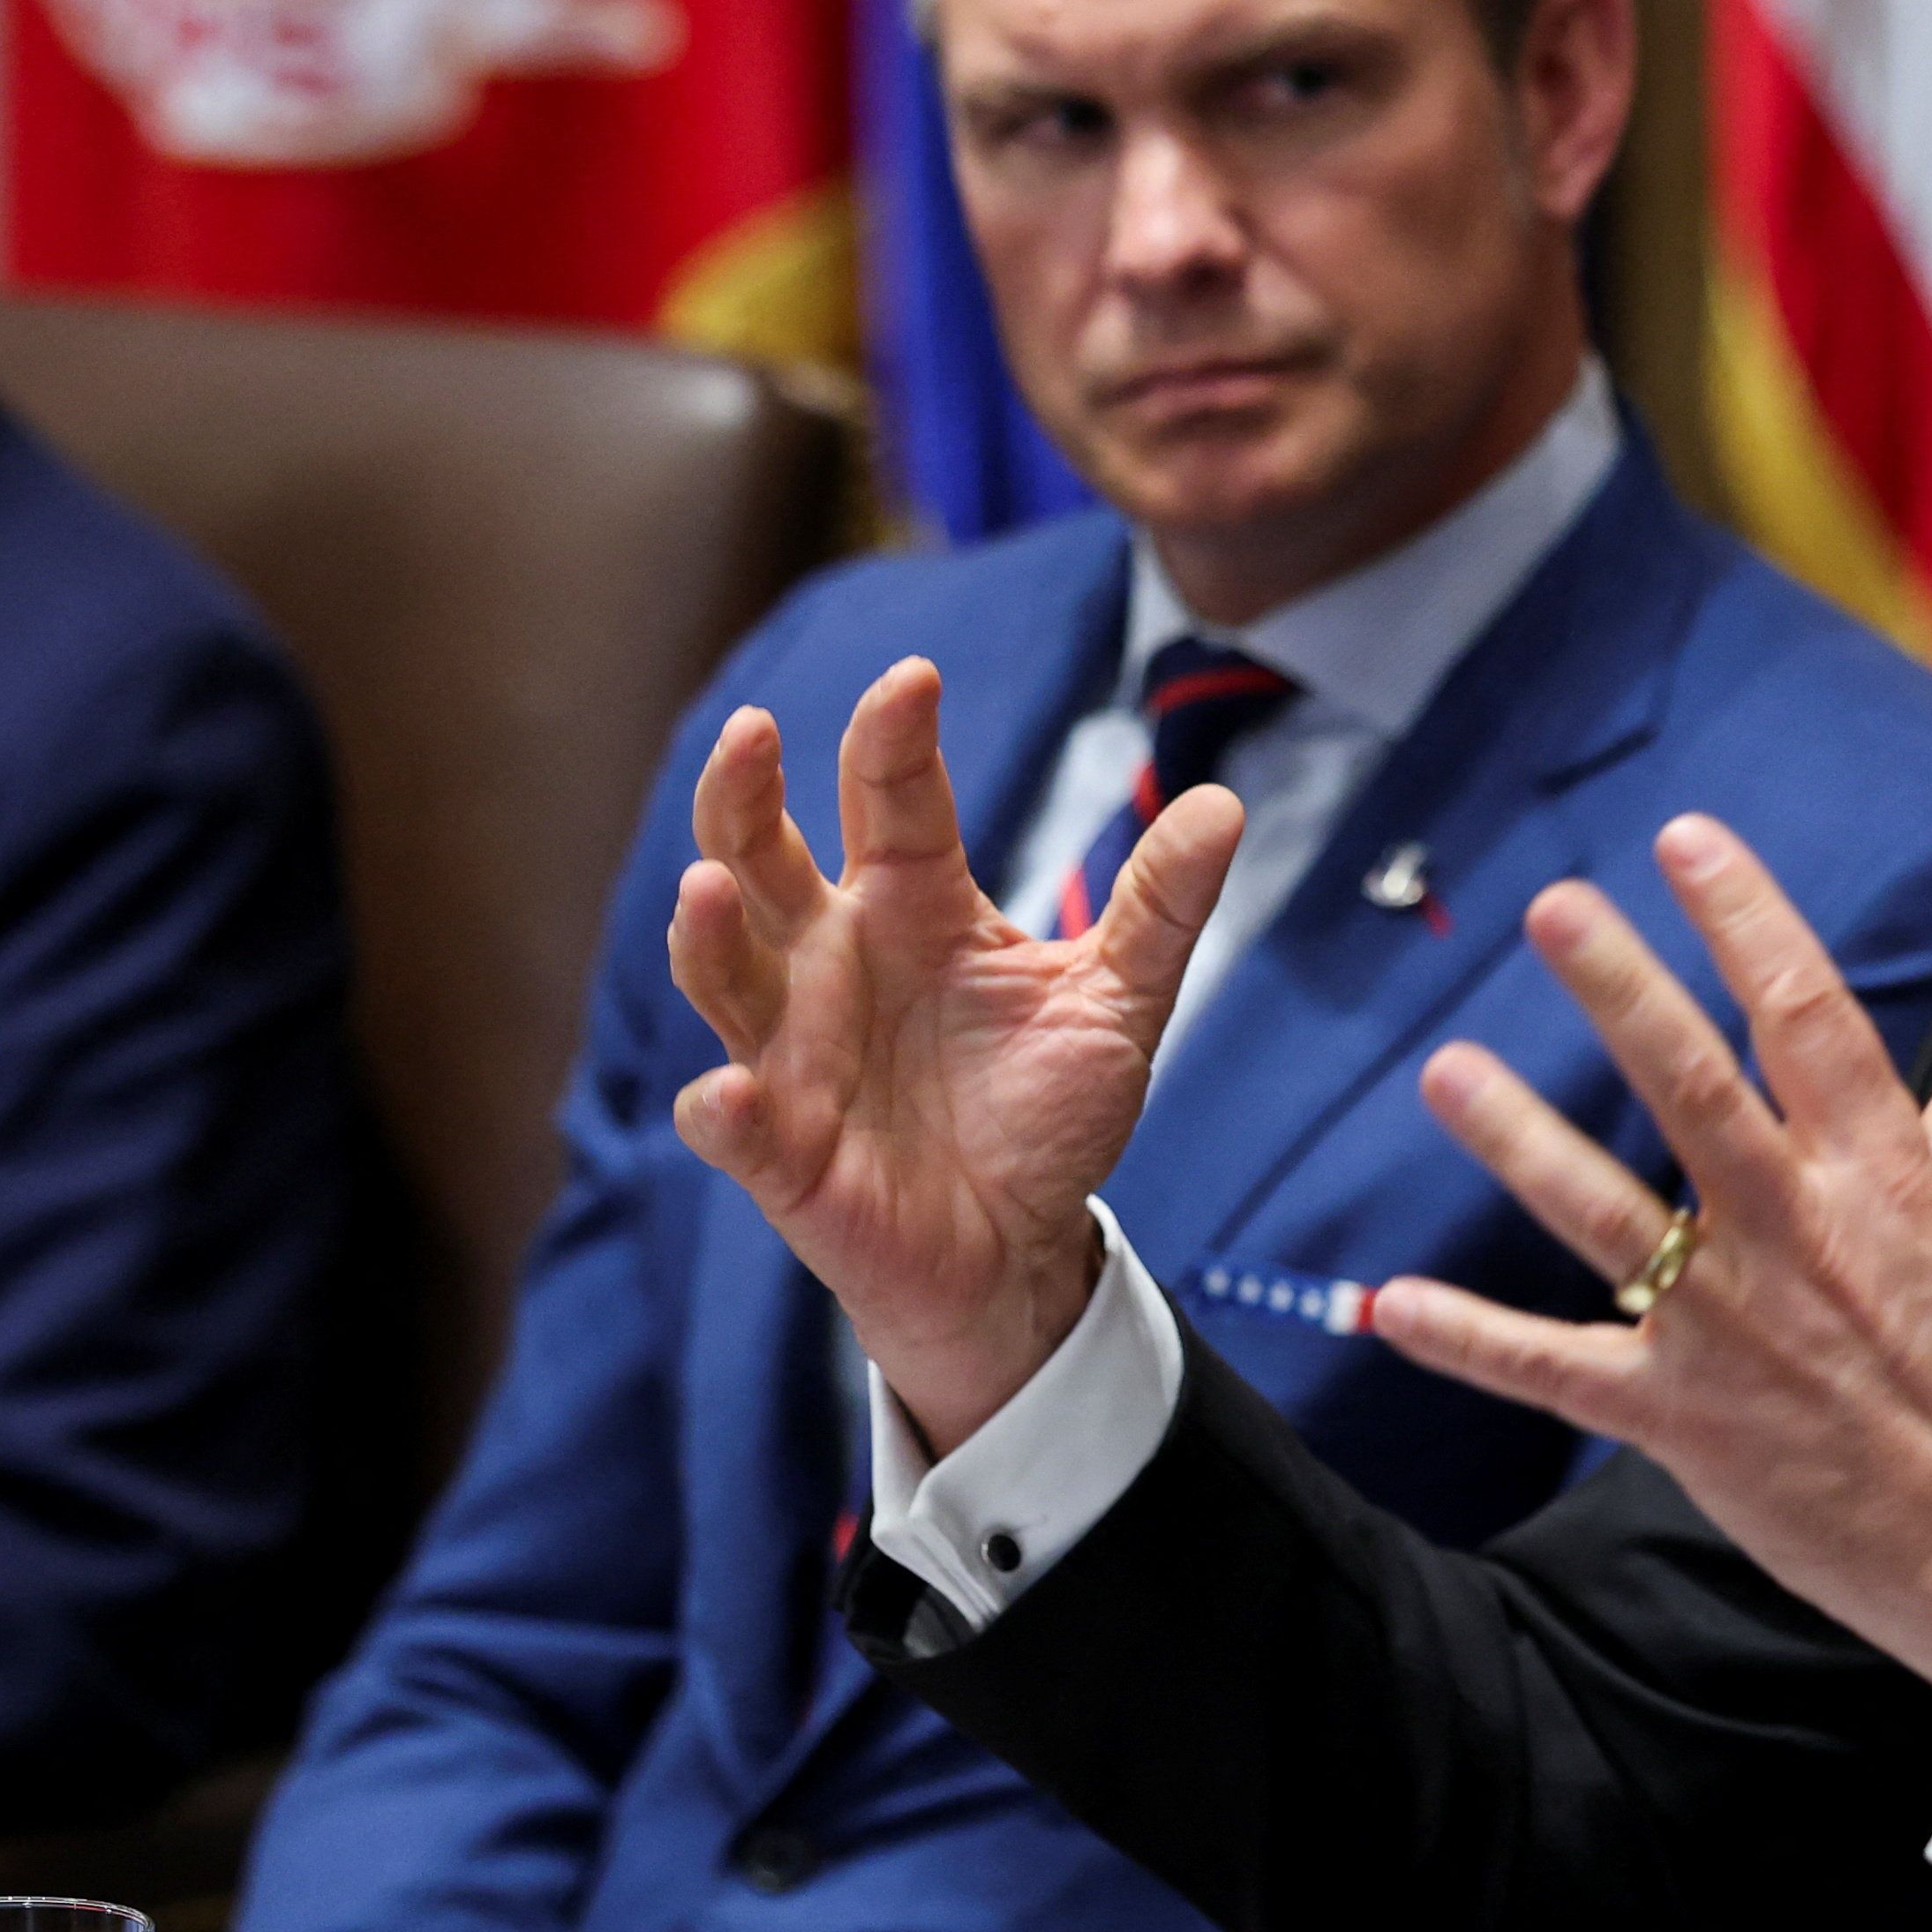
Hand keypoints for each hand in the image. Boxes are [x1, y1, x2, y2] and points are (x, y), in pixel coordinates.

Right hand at [667, 659, 1240, 1450]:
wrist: (1020, 1250)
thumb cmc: (1045, 1113)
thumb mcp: (1116, 1004)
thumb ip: (1157, 910)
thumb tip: (1223, 805)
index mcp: (911, 907)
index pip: (890, 802)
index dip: (892, 738)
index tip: (914, 681)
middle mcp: (835, 961)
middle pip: (762, 856)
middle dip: (743, 795)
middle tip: (751, 734)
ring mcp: (796, 1053)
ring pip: (724, 973)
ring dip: (709, 932)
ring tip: (708, 885)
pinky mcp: (784, 1152)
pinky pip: (733, 1124)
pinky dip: (723, 1109)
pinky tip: (729, 1093)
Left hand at [1369, 816, 1931, 1728]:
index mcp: (1885, 1177)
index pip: (1808, 1013)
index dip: (1745, 918)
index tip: (1687, 841)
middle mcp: (1798, 1234)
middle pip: (1691, 1084)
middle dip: (1619, 989)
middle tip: (1551, 908)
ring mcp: (1734, 1328)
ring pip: (1602, 1212)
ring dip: (1517, 1139)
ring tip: (1446, 1069)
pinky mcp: (1686, 1423)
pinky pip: (1556, 1373)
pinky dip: (1469, 1340)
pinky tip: (1388, 1305)